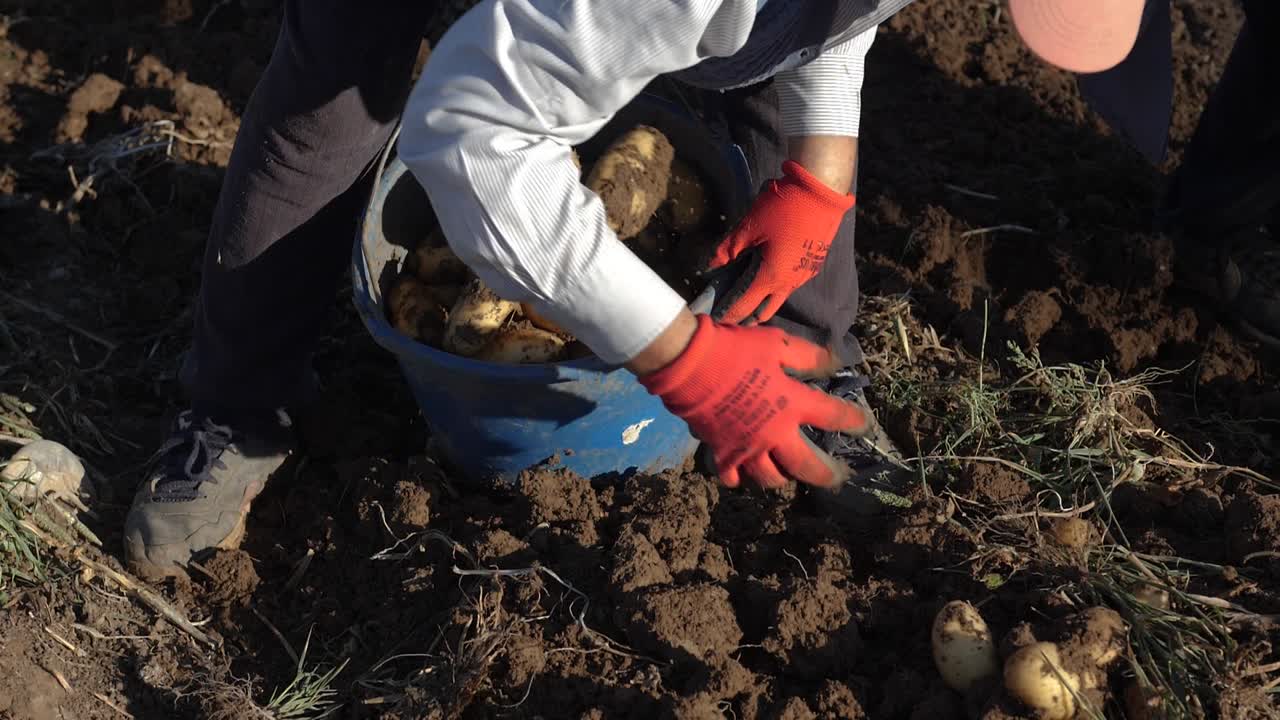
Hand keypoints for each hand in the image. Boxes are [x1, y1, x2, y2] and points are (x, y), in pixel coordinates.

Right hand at [637, 314, 866, 488]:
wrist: (689, 363)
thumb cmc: (736, 350)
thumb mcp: (778, 344)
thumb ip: (809, 357)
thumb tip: (837, 361)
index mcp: (791, 405)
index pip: (833, 417)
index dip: (853, 421)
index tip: (864, 425)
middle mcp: (773, 434)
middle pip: (807, 466)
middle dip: (827, 474)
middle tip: (839, 477)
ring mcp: (746, 448)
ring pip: (771, 478)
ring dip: (784, 477)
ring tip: (789, 473)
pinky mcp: (721, 453)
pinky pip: (733, 477)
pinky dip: (740, 478)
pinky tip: (744, 474)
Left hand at [708, 160, 854, 324]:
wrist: (821, 192)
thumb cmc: (782, 207)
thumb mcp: (749, 227)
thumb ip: (727, 250)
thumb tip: (709, 265)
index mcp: (770, 277)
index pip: (743, 306)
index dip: (727, 315)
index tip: (714, 320)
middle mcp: (789, 283)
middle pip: (764, 312)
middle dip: (745, 318)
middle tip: (729, 317)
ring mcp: (803, 275)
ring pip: (779, 299)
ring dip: (763, 304)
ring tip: (747, 301)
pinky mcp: (812, 264)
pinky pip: (791, 284)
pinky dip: (776, 288)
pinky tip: (768, 278)